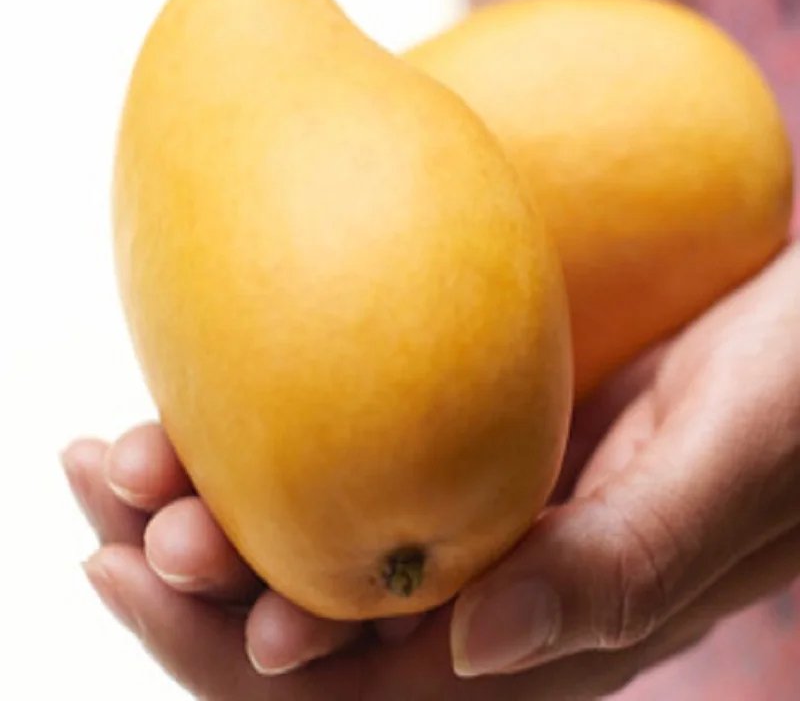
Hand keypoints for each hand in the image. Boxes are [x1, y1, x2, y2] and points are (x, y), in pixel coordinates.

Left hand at [62, 244, 799, 699]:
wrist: (794, 341)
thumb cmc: (790, 405)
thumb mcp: (723, 476)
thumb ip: (618, 569)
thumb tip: (475, 642)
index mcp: (545, 638)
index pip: (361, 688)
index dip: (237, 649)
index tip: (142, 565)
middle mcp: (491, 590)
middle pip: (307, 620)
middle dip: (185, 580)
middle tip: (102, 492)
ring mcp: (474, 516)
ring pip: (312, 539)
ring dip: (209, 501)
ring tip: (121, 452)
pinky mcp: (468, 443)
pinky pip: (350, 454)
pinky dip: (270, 439)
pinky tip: (214, 391)